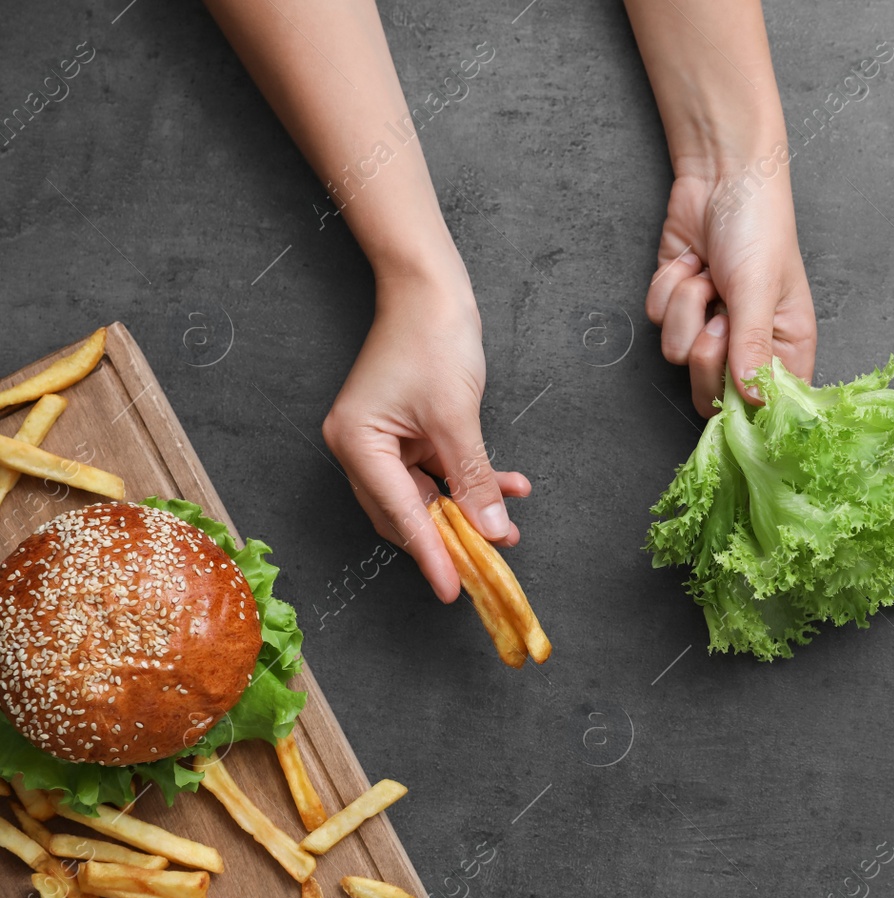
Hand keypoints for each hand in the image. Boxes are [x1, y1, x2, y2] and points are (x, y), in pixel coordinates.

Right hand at [321, 271, 530, 601]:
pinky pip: (441, 471)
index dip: (432, 555)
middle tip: (491, 566)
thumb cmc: (432, 338)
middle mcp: (362, 447)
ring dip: (470, 510)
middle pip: (409, 513)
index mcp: (357, 444)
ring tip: (511, 527)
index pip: (400, 514)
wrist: (430, 287)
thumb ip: (473, 479)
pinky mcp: (409, 432)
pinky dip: (472, 481)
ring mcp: (384, 441)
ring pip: (430, 497)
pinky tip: (512, 486)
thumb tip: (490, 530)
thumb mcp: (457, 418)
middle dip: (455, 537)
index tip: (454, 589)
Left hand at [645, 166, 816, 416]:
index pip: (767, 407)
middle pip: (711, 392)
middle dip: (707, 349)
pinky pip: (657, 320)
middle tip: (722, 314)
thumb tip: (752, 398)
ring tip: (710, 275)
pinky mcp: (677, 306)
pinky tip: (692, 262)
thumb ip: (752, 347)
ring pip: (676, 353)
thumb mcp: (759, 289)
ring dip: (687, 306)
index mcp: (785, 347)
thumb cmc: (759, 226)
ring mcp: (709, 326)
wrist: (721, 176)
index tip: (734, 387)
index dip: (747, 407)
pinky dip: (668, 286)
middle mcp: (747, 345)